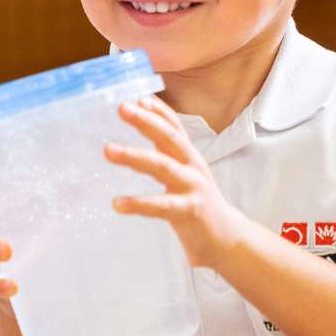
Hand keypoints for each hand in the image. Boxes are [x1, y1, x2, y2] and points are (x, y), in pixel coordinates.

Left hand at [104, 96, 248, 270]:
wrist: (227, 238)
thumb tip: (146, 134)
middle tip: (122, 107)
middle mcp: (193, 167)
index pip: (175, 128)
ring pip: (162, 166)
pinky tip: (117, 203)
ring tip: (108, 149)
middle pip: (169, 138)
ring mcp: (193, 188)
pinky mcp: (189, 211)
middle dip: (146, 121)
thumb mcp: (186, 175)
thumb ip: (168, 156)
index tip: (139, 97)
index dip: (159, 111)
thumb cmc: (198, 204)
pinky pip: (161, 205)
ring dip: (134, 156)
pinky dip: (138, 203)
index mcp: (190, 158)